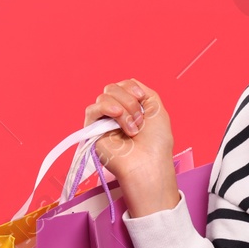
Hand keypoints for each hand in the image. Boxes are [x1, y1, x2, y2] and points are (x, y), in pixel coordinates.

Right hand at [83, 78, 179, 216]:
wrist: (148, 163)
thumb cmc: (156, 142)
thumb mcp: (157, 108)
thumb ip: (143, 91)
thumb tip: (128, 84)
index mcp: (131, 108)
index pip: (123, 85)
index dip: (132, 88)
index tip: (142, 99)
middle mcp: (116, 113)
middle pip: (112, 88)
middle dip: (129, 100)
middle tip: (139, 121)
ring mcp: (103, 121)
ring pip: (104, 96)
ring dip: (123, 108)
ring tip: (132, 128)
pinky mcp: (92, 131)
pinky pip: (92, 109)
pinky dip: (107, 108)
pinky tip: (117, 115)